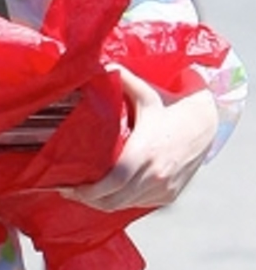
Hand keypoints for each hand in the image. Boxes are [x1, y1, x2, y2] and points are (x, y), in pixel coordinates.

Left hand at [61, 66, 218, 212]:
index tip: (67, 186)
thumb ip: (120, 77)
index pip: (113, 182)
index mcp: (146, 151)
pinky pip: (138, 204)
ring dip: (102, 203)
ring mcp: (164, 188)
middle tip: (67, 190)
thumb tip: (94, 64)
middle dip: (88, 199)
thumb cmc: (169, 106)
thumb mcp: (144, 91)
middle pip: (115, 199)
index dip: (89, 190)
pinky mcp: (169, 196)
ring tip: (81, 192)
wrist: (203, 124)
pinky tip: (106, 193)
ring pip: (125, 205)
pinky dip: (120, 202)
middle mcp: (155, 174)